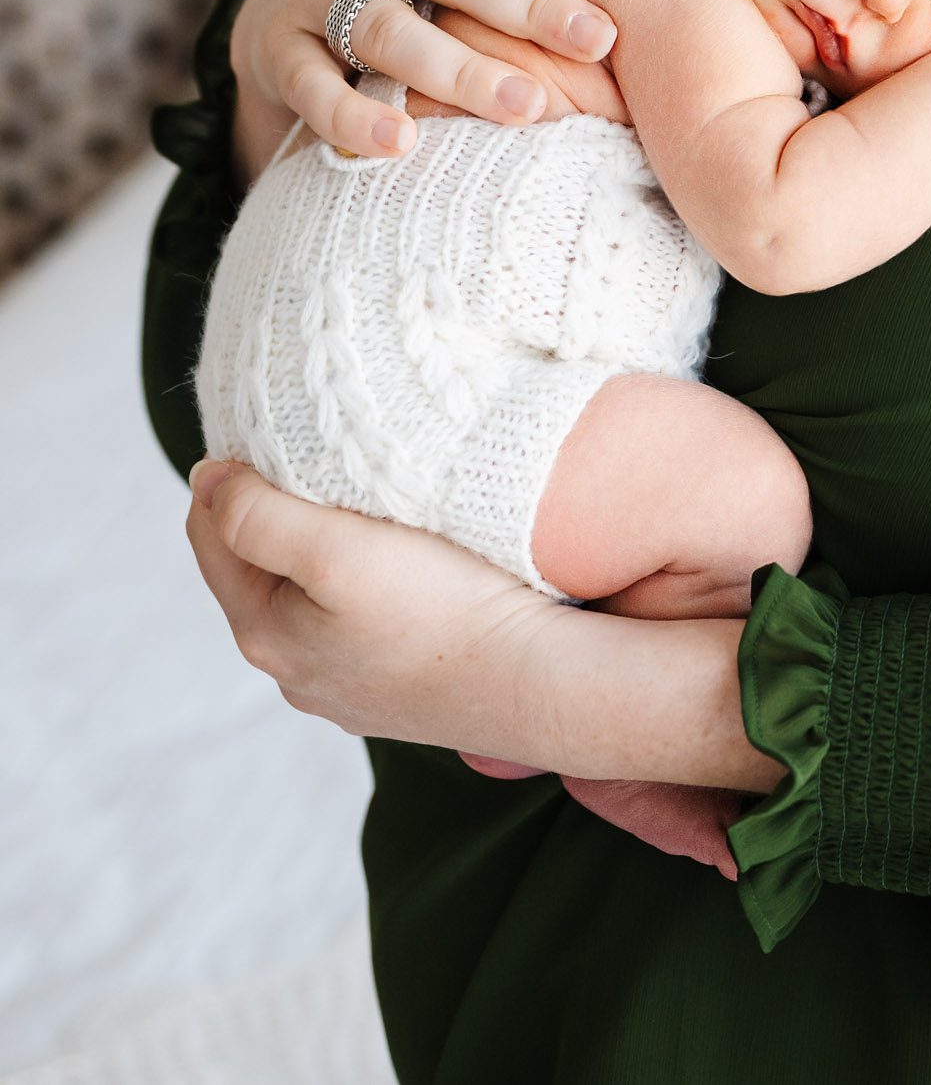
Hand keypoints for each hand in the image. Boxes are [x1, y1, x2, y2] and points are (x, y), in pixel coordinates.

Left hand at [183, 460, 780, 792]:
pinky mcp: (399, 688)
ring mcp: (348, 687)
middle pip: (258, 566)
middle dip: (272, 509)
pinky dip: (365, 581)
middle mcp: (296, 672)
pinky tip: (402, 562)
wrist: (539, 682)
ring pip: (310, 594)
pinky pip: (359, 619)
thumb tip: (206, 478)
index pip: (208, 534)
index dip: (228, 474)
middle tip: (314, 451)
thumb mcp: (333, 549)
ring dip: (322, 545)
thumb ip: (257, 515)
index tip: (271, 427)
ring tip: (361, 498)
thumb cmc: (441, 610)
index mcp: (265, 634)